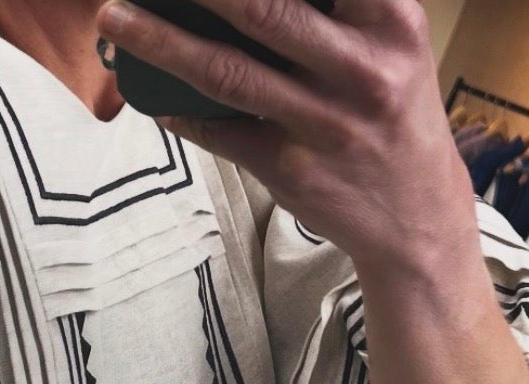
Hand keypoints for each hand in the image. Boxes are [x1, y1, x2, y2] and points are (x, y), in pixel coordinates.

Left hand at [95, 0, 479, 269]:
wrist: (416, 216)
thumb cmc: (391, 112)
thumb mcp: (390, 41)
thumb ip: (339, 7)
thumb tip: (238, 1)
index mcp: (389, 18)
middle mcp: (360, 67)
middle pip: (262, 8)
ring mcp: (322, 124)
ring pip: (226, 72)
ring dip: (160, 43)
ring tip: (114, 18)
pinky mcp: (290, 171)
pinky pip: (219, 132)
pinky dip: (178, 110)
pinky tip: (151, 94)